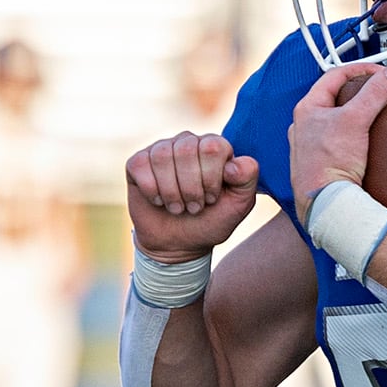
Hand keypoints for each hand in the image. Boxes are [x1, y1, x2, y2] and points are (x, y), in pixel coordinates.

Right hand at [125, 130, 261, 260]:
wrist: (178, 244)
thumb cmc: (210, 221)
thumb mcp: (238, 206)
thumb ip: (247, 180)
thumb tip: (232, 165)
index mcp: (214, 147)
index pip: (213, 147)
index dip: (211, 178)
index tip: (212, 198)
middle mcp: (188, 142)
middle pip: (186, 149)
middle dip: (190, 187)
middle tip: (194, 207)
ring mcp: (161, 149)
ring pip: (162, 156)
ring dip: (171, 192)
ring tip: (177, 207)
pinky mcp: (138, 162)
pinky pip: (141, 165)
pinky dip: (151, 191)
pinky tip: (158, 201)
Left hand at [288, 62, 386, 224]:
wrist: (324, 204)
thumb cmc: (327, 165)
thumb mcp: (355, 120)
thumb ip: (374, 94)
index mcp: (307, 110)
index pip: (334, 76)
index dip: (360, 70)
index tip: (380, 73)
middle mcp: (305, 127)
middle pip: (336, 98)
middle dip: (359, 93)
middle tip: (378, 92)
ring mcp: (311, 147)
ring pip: (337, 121)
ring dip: (356, 116)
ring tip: (374, 116)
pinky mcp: (321, 164)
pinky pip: (339, 143)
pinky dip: (353, 137)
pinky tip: (365, 144)